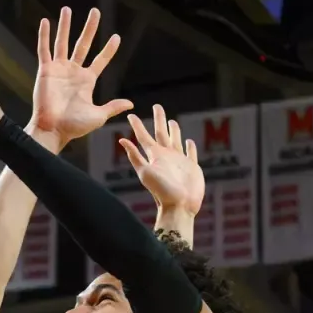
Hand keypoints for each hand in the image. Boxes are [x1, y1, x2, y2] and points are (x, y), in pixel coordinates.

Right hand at [26, 7, 133, 151]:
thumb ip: (113, 107)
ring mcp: (59, 69)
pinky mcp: (46, 70)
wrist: (53, 130)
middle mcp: (73, 72)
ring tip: (67, 9)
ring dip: (65, 26)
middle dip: (90, 28)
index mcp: (87, 81)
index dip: (108, 49)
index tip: (116, 37)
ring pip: (63, 42)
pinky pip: (44, 50)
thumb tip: (131, 104)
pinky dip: (44, 36)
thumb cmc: (74, 126)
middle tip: (96, 12)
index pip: (100, 60)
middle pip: (83, 44)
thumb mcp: (98, 116)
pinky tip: (46, 22)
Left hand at [121, 106, 204, 220]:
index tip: (131, 115)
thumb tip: (121, 140)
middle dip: (159, 120)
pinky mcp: (191, 167)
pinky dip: (189, 146)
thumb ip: (135, 156)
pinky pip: (190, 153)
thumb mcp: (145, 172)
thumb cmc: (161, 191)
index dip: (137, 125)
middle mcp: (166, 156)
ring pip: (175, 141)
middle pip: (161, 133)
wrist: (179, 206)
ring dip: (174, 131)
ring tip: (172, 122)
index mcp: (154, 156)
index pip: (144, 137)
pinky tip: (189, 141)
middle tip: (157, 106)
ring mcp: (179, 161)